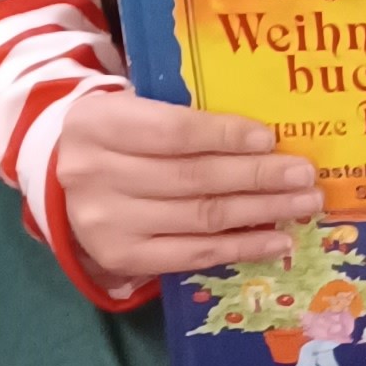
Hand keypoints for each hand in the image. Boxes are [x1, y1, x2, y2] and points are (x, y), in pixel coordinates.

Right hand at [54, 90, 317, 285]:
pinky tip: (276, 240)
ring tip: (303, 204)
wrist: (61, 174)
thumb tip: (264, 138)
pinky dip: (239, 248)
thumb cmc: (118, 132)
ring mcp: (106, 223)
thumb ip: (186, 118)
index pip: (173, 132)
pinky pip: (192, 255)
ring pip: (199, 218)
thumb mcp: (136, 108)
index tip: (270, 138)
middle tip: (304, 174)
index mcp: (98, 123)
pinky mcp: (120, 258)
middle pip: (193, 178)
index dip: (225, 136)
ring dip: (260, 212)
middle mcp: (95, 175)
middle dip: (257, 177)